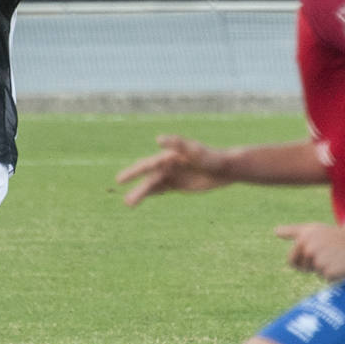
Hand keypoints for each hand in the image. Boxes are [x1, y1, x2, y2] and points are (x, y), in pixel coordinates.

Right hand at [115, 135, 231, 206]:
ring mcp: (172, 175)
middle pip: (147, 178)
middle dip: (135, 187)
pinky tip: (141, 199)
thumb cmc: (211, 157)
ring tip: (128, 205)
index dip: (133, 172)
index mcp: (168, 157)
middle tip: (124, 200)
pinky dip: (151, 193)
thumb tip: (158, 139)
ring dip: (141, 194)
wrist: (225, 168)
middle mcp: (167, 166)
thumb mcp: (194, 151)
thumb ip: (177, 144)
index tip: (120, 180)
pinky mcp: (178, 184)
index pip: (147, 166)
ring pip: (152, 186)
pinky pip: (161, 189)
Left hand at [275, 222, 344, 280]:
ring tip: (334, 256)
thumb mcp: (312, 229)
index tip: (311, 255)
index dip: (300, 262)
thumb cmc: (331, 235)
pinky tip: (340, 263)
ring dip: (324, 268)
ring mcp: (320, 261)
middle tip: (326, 253)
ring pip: (316, 273)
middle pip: (304, 269)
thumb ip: (292, 232)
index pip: (290, 262)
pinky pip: (326, 278)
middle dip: (313, 265)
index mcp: (302, 240)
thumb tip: (275, 231)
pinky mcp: (330, 271)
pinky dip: (333, 274)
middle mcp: (309, 249)